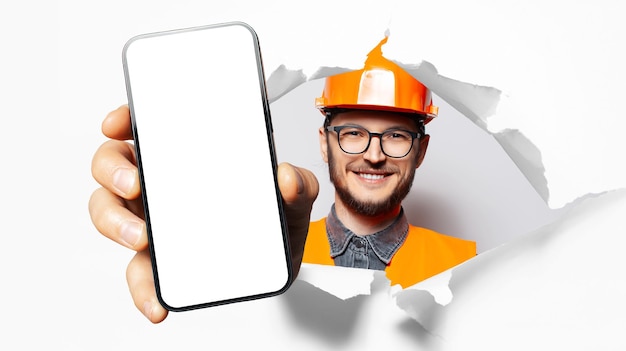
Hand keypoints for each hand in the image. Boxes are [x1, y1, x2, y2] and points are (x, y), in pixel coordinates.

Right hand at [88, 105, 318, 322]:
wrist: (278, 266)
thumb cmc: (274, 220)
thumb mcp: (293, 199)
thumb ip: (299, 185)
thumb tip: (287, 178)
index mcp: (186, 158)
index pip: (146, 128)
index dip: (124, 120)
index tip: (117, 124)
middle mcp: (163, 186)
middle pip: (113, 165)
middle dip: (113, 171)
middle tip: (136, 185)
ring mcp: (155, 221)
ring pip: (109, 213)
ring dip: (115, 224)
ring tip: (142, 238)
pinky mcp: (159, 260)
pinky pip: (139, 272)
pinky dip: (142, 289)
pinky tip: (156, 302)